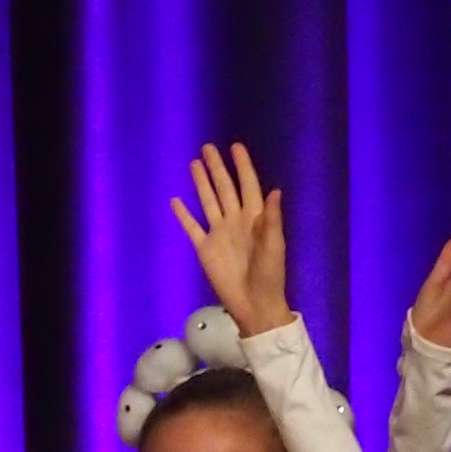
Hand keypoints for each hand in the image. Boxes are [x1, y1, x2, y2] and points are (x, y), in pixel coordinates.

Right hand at [174, 141, 291, 335]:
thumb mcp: (274, 247)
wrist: (254, 304)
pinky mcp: (204, 248)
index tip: (235, 147)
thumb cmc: (270, 276)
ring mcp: (218, 233)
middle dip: (217, 168)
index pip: (247, 185)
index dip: (242, 166)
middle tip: (207, 147)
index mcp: (254, 218)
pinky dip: (184, 215)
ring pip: (208, 201)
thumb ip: (272, 220)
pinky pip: (192, 227)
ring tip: (194, 164)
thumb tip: (274, 190)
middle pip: (224, 188)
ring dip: (201, 183)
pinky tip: (176, 201)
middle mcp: (235, 220)